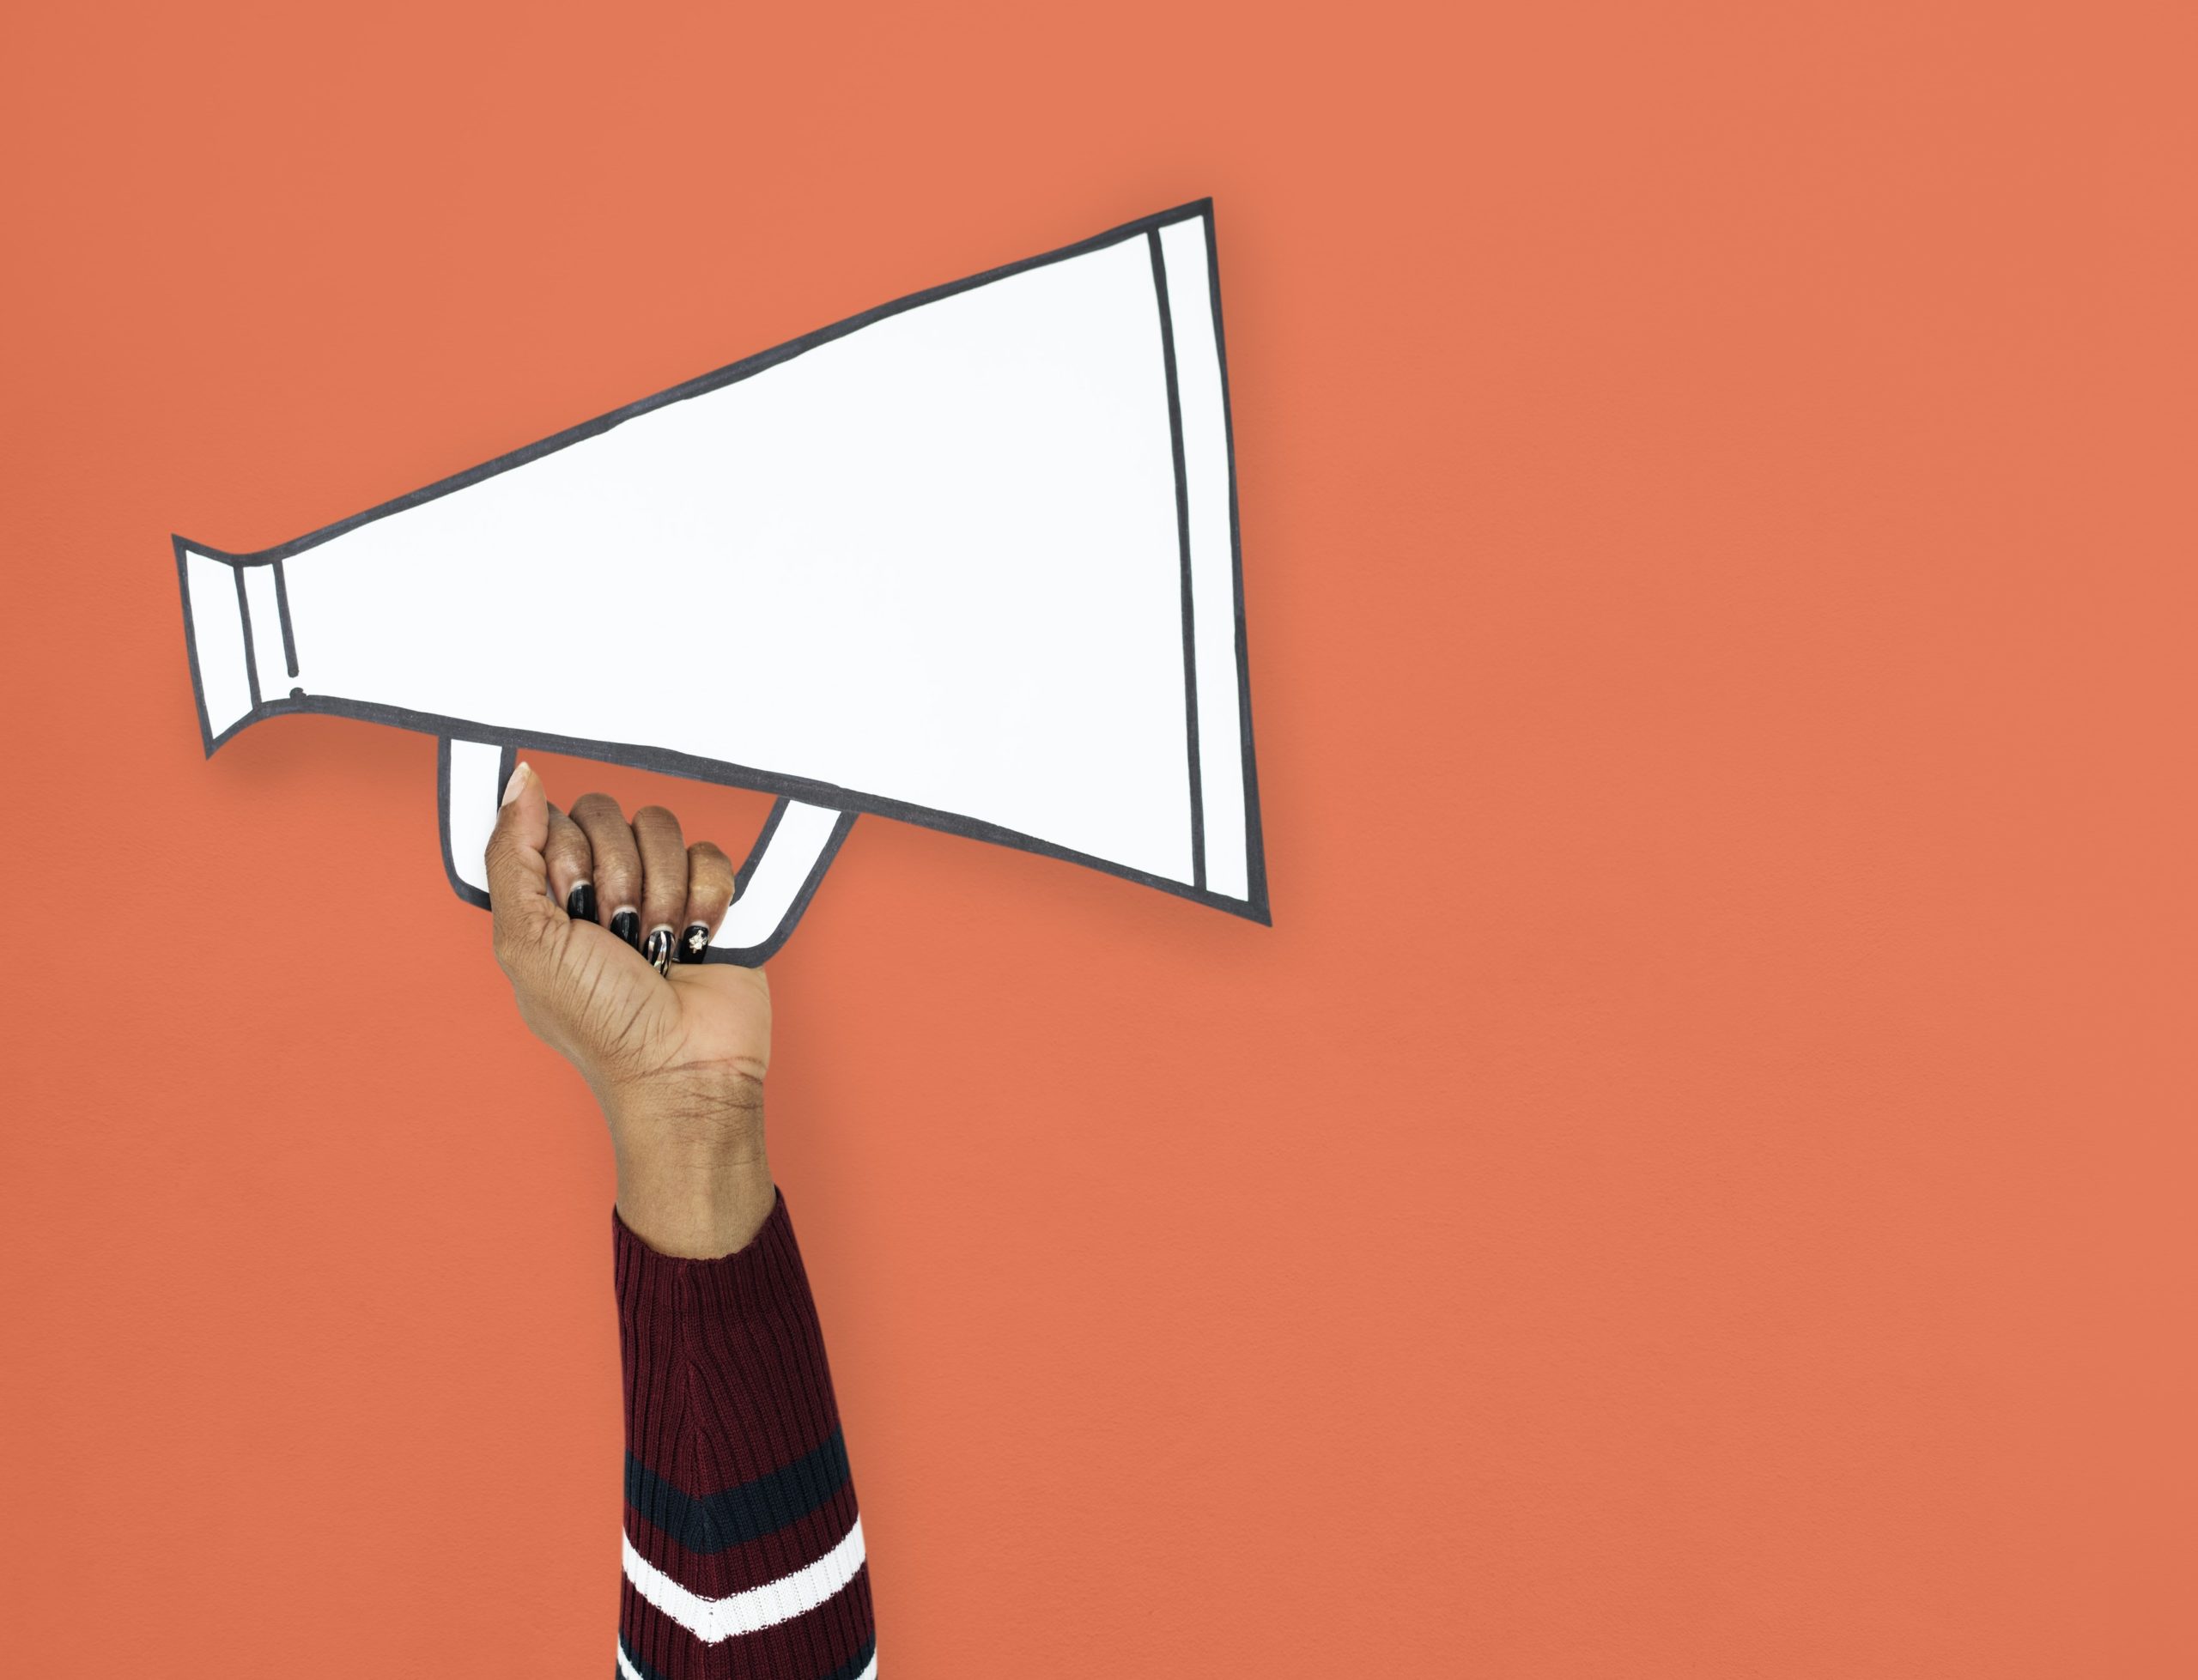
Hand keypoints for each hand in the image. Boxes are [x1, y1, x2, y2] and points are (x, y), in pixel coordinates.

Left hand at [483, 761, 774, 1257]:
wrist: (683, 1069)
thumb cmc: (601, 1024)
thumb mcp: (527, 943)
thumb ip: (512, 855)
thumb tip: (520, 779)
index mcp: (548, 896)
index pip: (556, 819)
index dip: (570, 857)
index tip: (575, 909)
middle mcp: (601, 887)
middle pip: (612, 815)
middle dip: (619, 877)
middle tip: (620, 934)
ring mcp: (658, 891)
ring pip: (665, 829)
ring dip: (662, 892)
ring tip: (658, 946)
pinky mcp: (710, 900)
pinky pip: (712, 855)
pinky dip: (705, 900)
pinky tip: (693, 940)